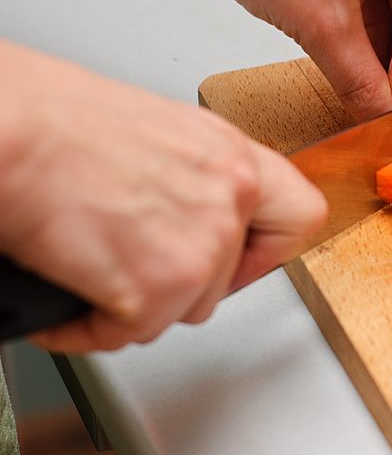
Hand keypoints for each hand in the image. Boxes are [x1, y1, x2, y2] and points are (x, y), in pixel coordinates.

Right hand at [0, 41, 326, 351]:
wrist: (8, 128)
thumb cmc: (57, 120)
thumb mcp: (159, 135)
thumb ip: (197, 181)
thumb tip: (190, 215)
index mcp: (233, 158)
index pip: (299, 217)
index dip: (267, 248)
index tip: (242, 257)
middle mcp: (231, 202)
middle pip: (225, 282)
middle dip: (177, 284)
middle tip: (133, 266)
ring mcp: (200, 249)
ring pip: (181, 311)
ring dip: (134, 305)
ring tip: (93, 272)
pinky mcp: (157, 291)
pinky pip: (128, 334)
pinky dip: (89, 328)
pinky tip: (68, 297)